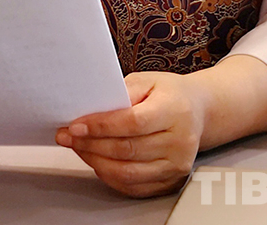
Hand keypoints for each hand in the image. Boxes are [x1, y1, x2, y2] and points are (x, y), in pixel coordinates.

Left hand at [55, 71, 203, 197]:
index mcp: (174, 110)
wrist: (198, 110)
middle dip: (90, 144)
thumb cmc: (169, 93)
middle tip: (68, 136)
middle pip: (127, 150)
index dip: (101, 127)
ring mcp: (177, 165)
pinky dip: (110, 176)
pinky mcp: (171, 181)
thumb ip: (121, 93)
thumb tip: (91, 108)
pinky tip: (97, 161)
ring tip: (78, 147)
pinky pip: (134, 186)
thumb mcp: (147, 80)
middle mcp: (179, 141)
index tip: (76, 125)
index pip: (133, 123)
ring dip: (95, 161)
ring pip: (127, 172)